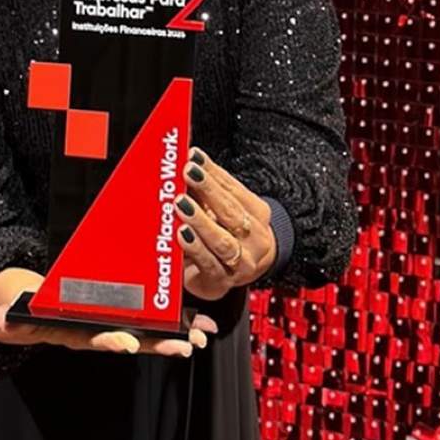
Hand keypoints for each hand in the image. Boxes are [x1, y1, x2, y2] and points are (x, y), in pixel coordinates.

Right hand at [0, 268, 217, 357]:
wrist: (30, 308)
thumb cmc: (27, 310)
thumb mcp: (15, 313)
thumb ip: (11, 317)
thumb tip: (2, 318)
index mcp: (74, 332)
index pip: (93, 338)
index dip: (110, 340)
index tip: (128, 343)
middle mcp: (97, 331)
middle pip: (130, 340)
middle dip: (157, 344)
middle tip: (182, 346)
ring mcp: (112, 323)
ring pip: (147, 331)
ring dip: (175, 334)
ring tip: (199, 337)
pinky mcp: (122, 312)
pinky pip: (152, 316)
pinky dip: (177, 318)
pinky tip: (200, 321)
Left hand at [175, 148, 276, 299]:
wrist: (237, 274)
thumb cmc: (226, 234)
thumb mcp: (221, 210)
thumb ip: (205, 190)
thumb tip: (187, 163)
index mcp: (257, 214)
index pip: (234, 189)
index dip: (213, 173)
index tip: (194, 158)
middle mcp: (255, 239)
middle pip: (231, 212)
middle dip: (208, 190)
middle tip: (188, 173)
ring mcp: (241, 263)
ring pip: (222, 241)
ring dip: (200, 220)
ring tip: (181, 204)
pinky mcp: (222, 281)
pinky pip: (208, 264)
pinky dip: (195, 248)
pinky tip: (182, 234)